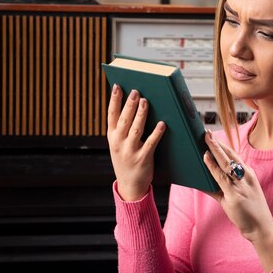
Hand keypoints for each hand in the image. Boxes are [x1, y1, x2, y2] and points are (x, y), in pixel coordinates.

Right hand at [107, 85, 165, 200]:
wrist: (130, 186)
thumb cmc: (126, 159)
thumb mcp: (117, 144)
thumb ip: (122, 127)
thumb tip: (134, 104)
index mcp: (111, 136)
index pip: (111, 115)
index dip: (114, 100)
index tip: (118, 86)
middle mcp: (118, 143)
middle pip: (124, 119)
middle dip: (129, 104)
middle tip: (136, 91)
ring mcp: (130, 151)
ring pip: (136, 129)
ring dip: (141, 114)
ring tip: (146, 101)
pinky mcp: (142, 158)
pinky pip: (150, 143)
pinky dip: (156, 133)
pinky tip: (162, 124)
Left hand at [203, 131, 272, 271]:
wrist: (262, 229)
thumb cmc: (250, 213)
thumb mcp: (239, 196)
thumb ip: (221, 189)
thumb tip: (204, 184)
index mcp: (248, 175)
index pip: (234, 156)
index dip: (223, 145)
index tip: (214, 136)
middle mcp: (246, 177)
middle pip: (229, 156)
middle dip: (217, 143)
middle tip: (206, 133)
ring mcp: (241, 185)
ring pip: (225, 163)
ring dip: (214, 150)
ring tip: (205, 140)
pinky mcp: (235, 195)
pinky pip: (220, 178)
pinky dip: (212, 166)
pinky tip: (206, 158)